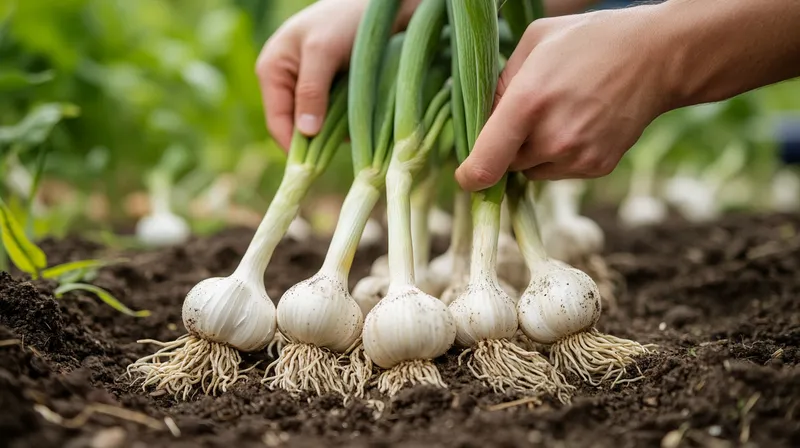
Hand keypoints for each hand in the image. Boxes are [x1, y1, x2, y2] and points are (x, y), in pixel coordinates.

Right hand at [256, 0, 418, 150]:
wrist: (381, 2)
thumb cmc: (345, 17)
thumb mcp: (323, 52)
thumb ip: (312, 91)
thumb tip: (306, 133)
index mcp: (273, 70)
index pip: (277, 122)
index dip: (294, 147)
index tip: (315, 169)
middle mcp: (288, 81)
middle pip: (297, 127)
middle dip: (318, 141)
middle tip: (344, 152)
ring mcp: (312, 87)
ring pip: (319, 125)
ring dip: (337, 133)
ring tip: (358, 133)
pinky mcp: (334, 89)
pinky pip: (336, 116)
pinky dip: (349, 122)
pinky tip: (365, 121)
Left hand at [455, 6, 669, 189]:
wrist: (657, 57)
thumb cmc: (590, 41)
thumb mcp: (534, 42)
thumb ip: (500, 83)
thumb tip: (482, 117)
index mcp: (529, 102)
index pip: (484, 164)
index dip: (468, 176)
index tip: (464, 175)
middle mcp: (552, 137)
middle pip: (505, 165)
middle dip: (504, 148)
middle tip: (525, 117)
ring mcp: (577, 157)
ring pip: (531, 171)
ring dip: (531, 152)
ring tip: (556, 115)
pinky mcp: (596, 167)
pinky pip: (558, 172)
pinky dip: (557, 156)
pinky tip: (576, 124)